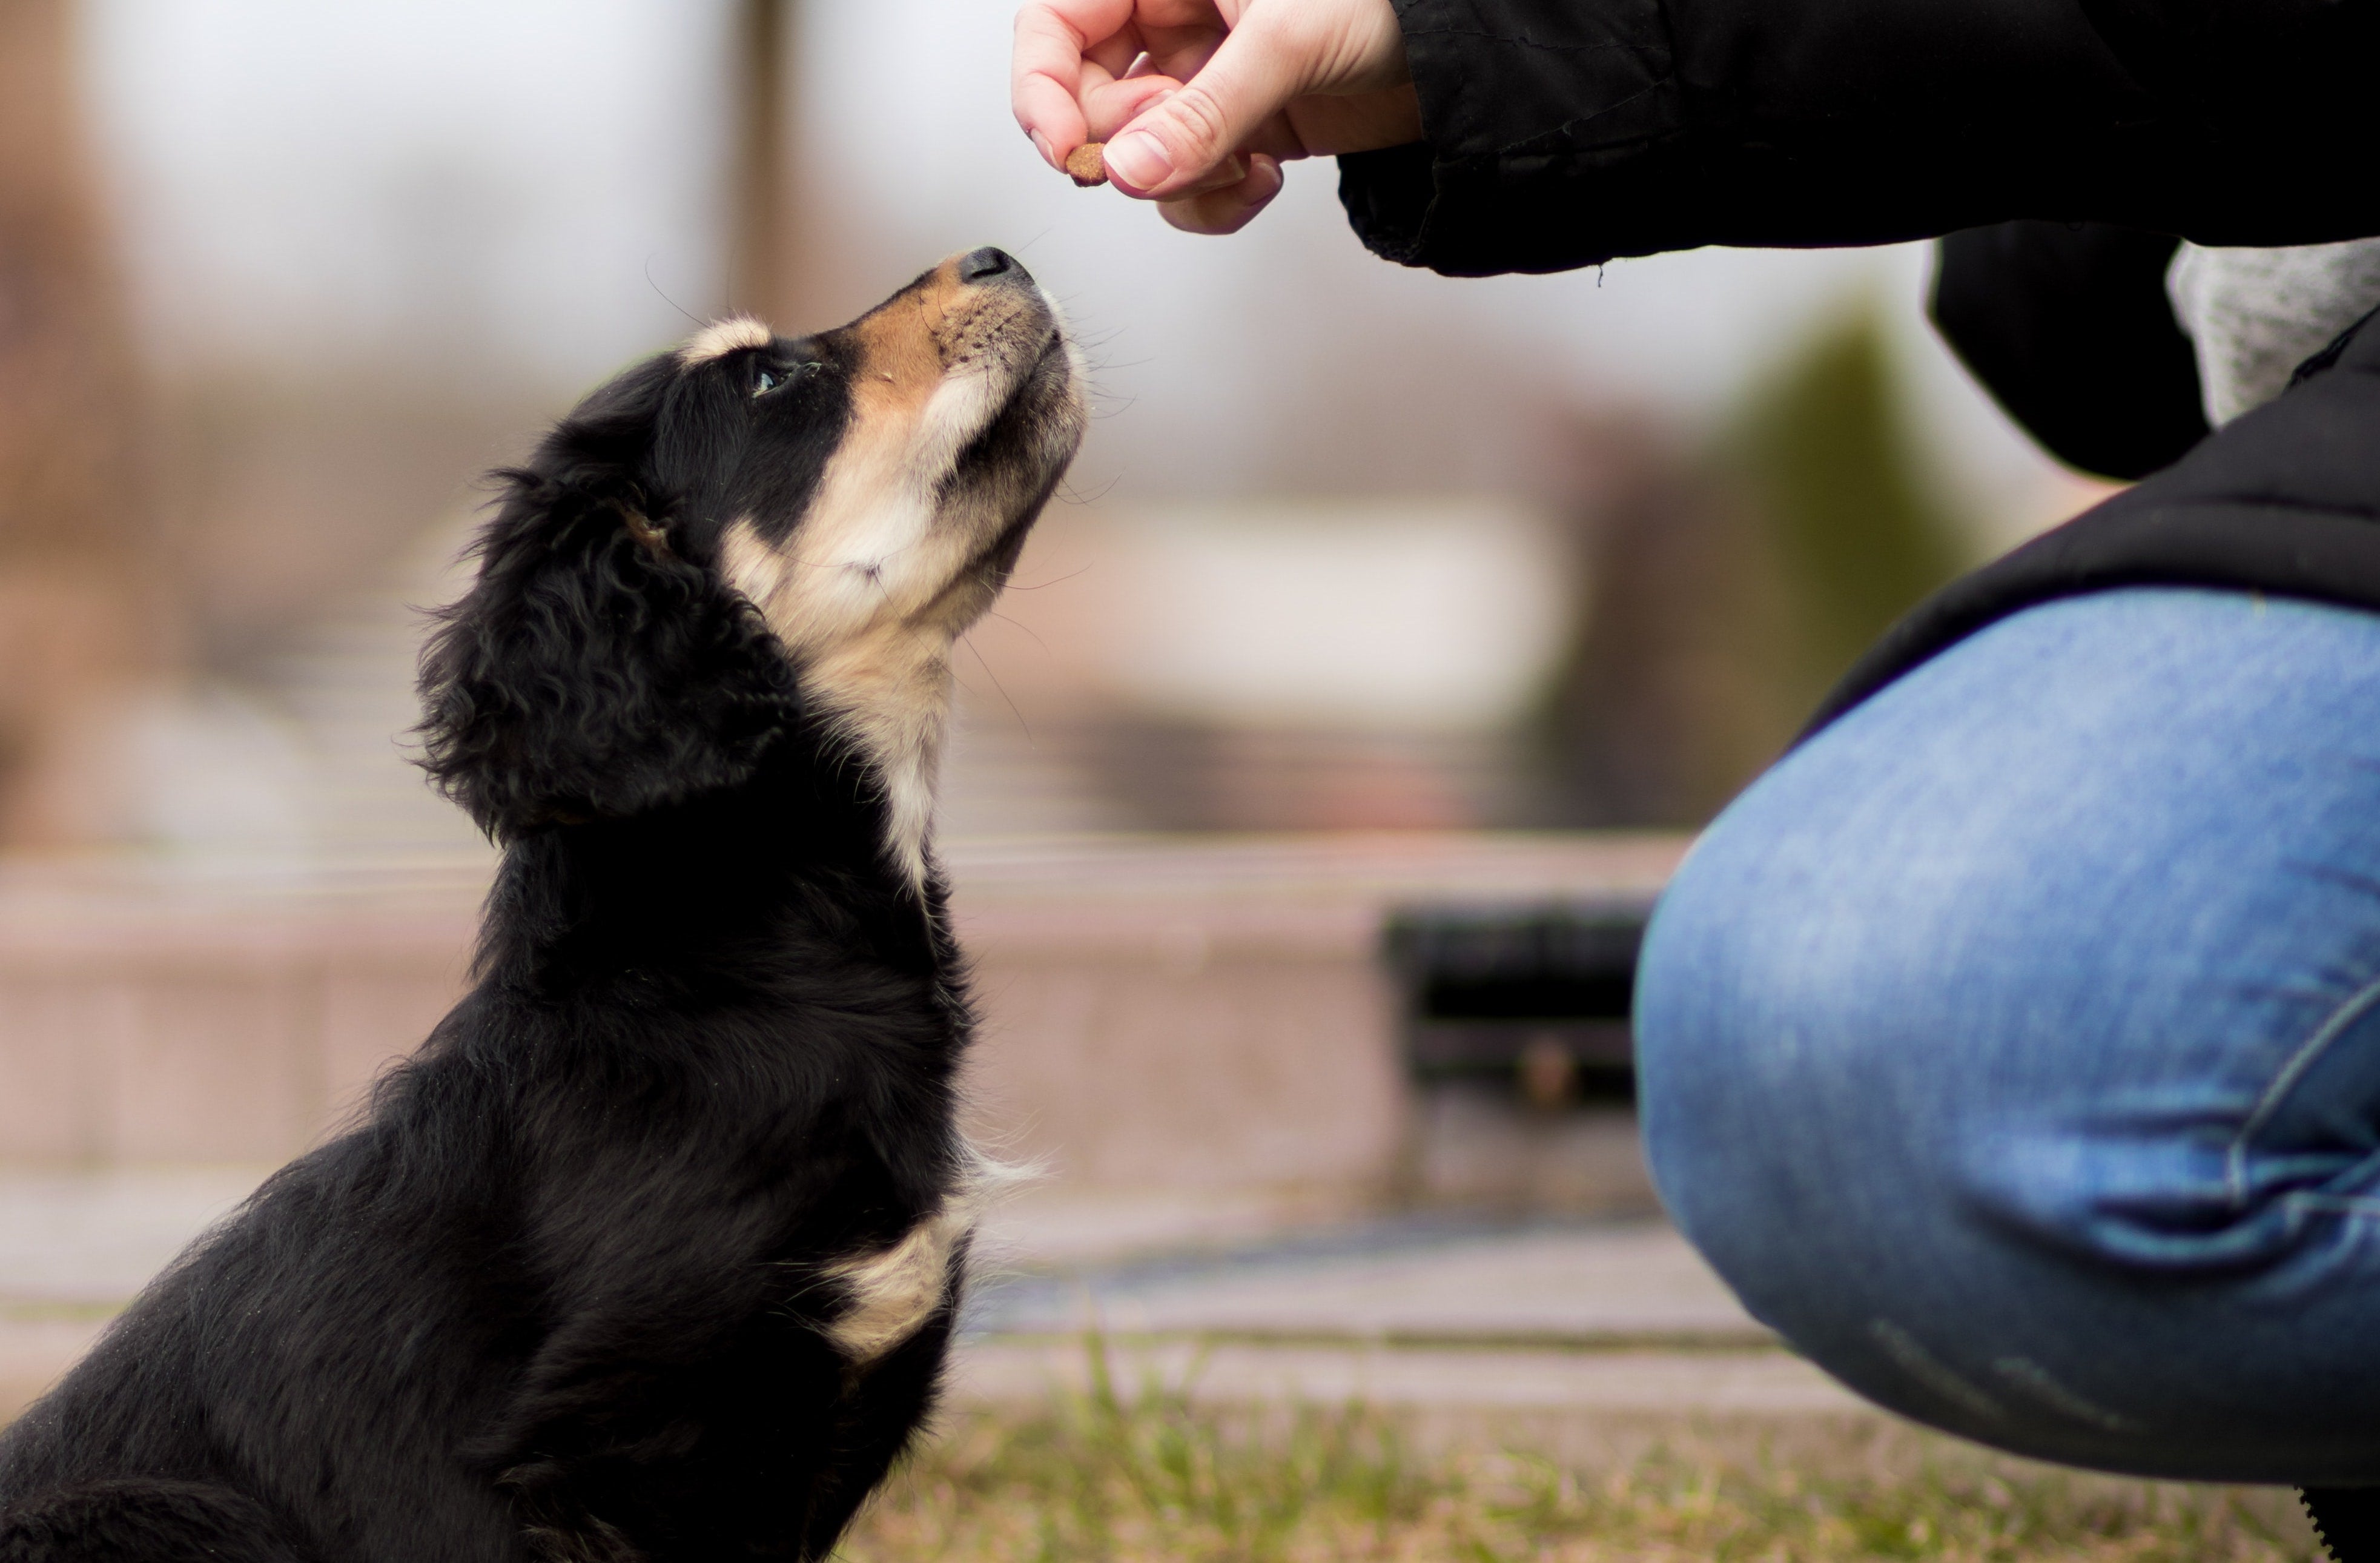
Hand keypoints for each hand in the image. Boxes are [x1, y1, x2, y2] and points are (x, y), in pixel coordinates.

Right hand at [1013, 0, 1422, 234]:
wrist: (1467, 57)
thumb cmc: (1392, 1)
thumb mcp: (1285, 44)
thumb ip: (1204, 114)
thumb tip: (1130, 172)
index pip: (1055, 23)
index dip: (1041, 87)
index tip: (1067, 148)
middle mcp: (1173, 21)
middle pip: (1089, 99)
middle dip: (1129, 144)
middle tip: (1172, 154)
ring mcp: (1203, 79)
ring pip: (1138, 152)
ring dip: (1181, 178)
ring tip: (1240, 165)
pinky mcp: (1238, 130)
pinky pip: (1189, 181)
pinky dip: (1216, 198)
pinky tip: (1263, 179)